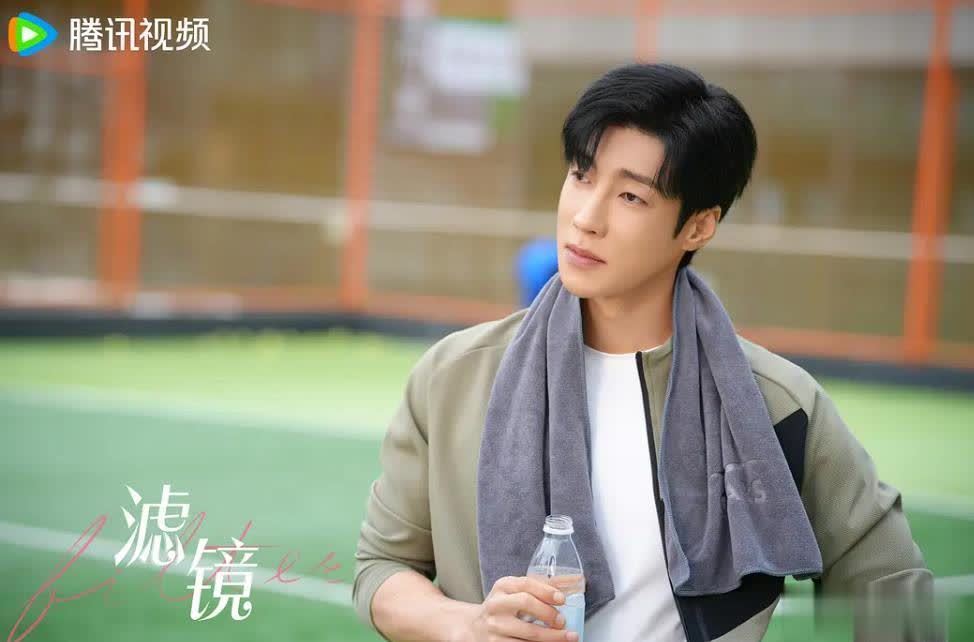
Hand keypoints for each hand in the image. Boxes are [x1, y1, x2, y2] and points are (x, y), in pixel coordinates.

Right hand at [459, 575, 578, 641]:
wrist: (475, 628)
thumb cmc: (503, 607)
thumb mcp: (514, 592)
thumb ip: (540, 587)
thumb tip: (573, 582)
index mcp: (502, 586)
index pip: (525, 584)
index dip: (546, 591)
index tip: (562, 599)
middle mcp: (496, 604)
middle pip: (526, 603)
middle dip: (549, 613)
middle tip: (563, 621)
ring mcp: (495, 626)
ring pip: (529, 632)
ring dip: (552, 636)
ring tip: (567, 637)